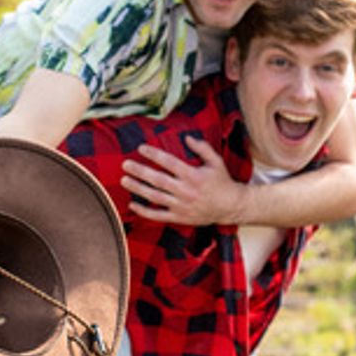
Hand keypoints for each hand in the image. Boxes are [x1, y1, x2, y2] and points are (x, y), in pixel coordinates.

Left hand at [120, 136, 246, 225]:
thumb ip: (202, 148)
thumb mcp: (216, 162)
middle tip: (125, 164)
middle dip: (139, 171)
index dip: (154, 154)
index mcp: (193, 175)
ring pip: (155, 197)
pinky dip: (144, 211)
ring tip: (124, 180)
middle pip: (158, 179)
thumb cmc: (222, 182)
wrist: (231, 207)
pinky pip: (158, 215)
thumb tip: (187, 137)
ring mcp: (181, 206)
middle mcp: (185, 191)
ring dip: (138, 188)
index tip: (141, 148)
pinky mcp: (179, 217)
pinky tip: (132, 204)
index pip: (169, 163)